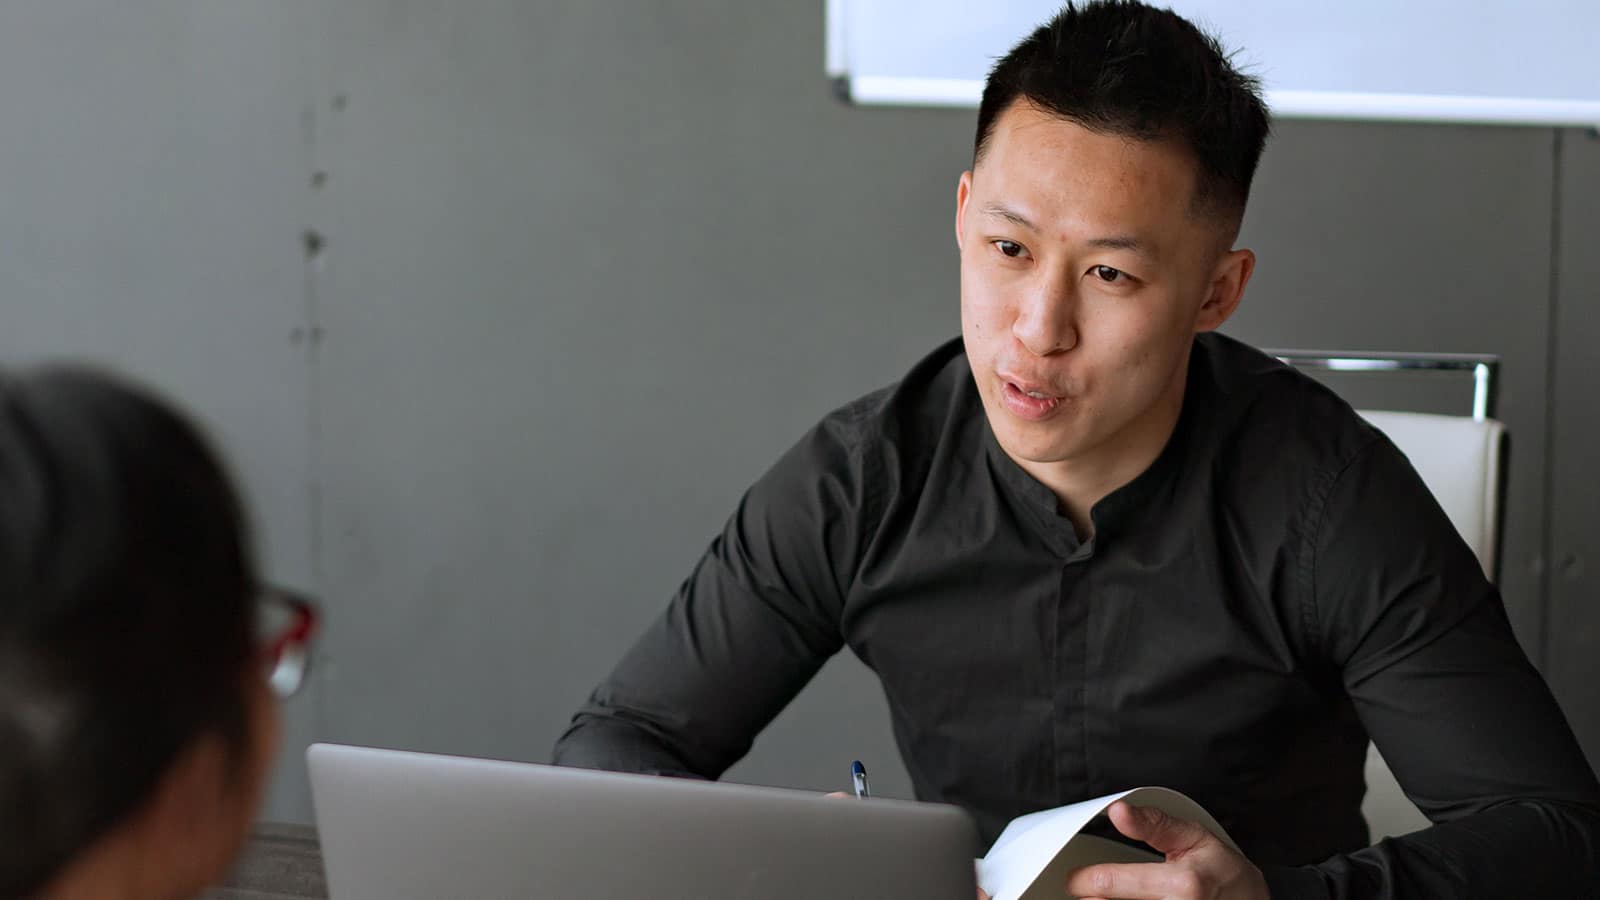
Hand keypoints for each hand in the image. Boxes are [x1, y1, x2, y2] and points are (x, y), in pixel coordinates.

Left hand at [1063, 802, 1266, 899]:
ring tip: (1107, 897)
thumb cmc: (1222, 871)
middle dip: (1093, 898)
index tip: (1076, 878)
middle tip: (1090, 890)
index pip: (1108, 884)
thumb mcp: (1193, 837)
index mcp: (1183, 885)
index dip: (1083, 880)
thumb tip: (1118, 811)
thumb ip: (1152, 824)